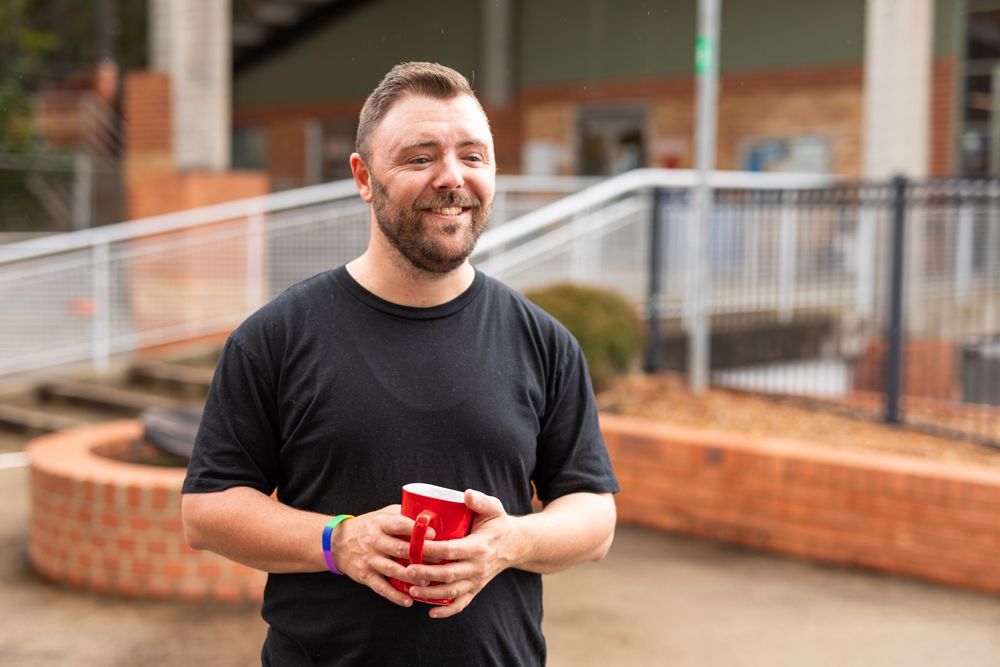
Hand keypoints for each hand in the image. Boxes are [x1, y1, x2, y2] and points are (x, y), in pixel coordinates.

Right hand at [331, 504, 433, 607]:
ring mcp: (369, 559)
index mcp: (381, 523)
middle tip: (439, 561)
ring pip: (392, 570)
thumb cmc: (368, 526)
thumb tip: (431, 516)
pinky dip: (395, 595)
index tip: (433, 535)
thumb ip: (403, 515)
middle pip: (399, 549)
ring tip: (427, 582)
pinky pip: (381, 587)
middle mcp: (374, 541)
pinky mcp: (365, 575)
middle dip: (421, 556)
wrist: (337, 541)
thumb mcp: (383, 515)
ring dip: (411, 577)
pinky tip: (408, 600)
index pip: (400, 525)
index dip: (416, 530)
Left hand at [404, 490, 522, 618]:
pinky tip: (431, 612)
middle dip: (426, 574)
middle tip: (407, 571)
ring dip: (431, 594)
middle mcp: (478, 566)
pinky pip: (462, 603)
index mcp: (479, 546)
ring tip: (411, 591)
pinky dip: (447, 611)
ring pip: (452, 591)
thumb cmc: (499, 524)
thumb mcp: (494, 508)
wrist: (517, 545)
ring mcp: (477, 580)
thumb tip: (466, 494)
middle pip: (449, 574)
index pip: (452, 550)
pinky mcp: (476, 588)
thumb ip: (480, 501)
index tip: (415, 547)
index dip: (432, 550)